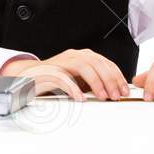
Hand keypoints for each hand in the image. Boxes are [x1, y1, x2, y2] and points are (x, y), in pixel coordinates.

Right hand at [2, 48, 128, 100]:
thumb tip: (114, 92)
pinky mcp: (49, 71)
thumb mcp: (78, 80)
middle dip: (109, 80)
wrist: (29, 78)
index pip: (105, 62)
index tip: (124, 91)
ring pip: (83, 66)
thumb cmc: (55, 81)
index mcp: (82, 56)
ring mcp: (61, 62)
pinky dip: (73, 88)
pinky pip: (63, 77)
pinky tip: (80, 97)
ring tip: (102, 96)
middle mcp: (73, 56)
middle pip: (97, 63)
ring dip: (95, 82)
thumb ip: (93, 82)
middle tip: (115, 96)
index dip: (117, 77)